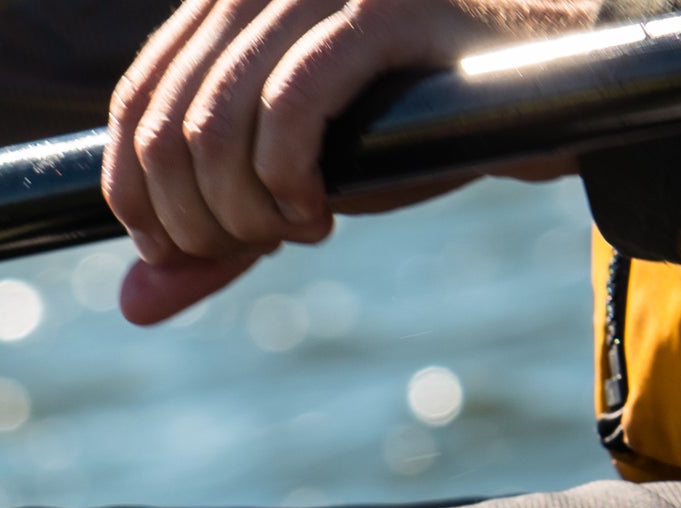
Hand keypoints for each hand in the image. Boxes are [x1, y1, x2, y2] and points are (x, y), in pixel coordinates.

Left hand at [104, 0, 594, 322]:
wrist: (546, 91)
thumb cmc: (414, 127)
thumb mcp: (296, 182)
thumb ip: (217, 234)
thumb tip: (134, 305)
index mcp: (229, 2)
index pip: (135, 102)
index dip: (135, 194)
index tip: (175, 250)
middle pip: (168, 124)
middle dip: (192, 216)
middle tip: (245, 248)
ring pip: (217, 122)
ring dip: (242, 209)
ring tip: (293, 231)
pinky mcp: (384, 5)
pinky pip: (292, 106)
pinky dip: (287, 181)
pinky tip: (320, 212)